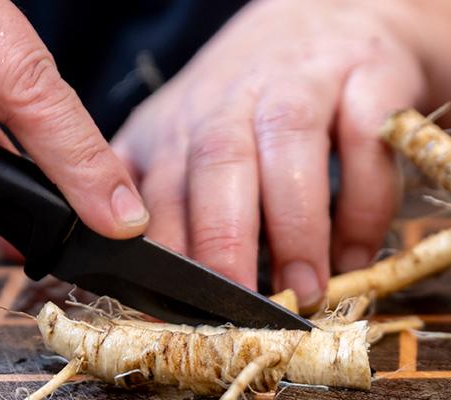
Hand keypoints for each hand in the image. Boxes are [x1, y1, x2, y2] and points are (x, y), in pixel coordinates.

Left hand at [113, 0, 423, 306]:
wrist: (332, 16)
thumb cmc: (251, 102)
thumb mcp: (183, 138)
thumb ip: (149, 197)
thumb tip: (83, 271)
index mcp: (177, 125)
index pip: (155, 190)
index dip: (162, 256)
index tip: (173, 317)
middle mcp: (232, 99)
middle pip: (216, 161)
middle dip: (223, 241)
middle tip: (242, 310)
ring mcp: (301, 82)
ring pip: (289, 144)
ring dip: (296, 227)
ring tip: (304, 291)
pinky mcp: (367, 77)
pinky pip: (365, 141)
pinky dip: (364, 204)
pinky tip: (356, 253)